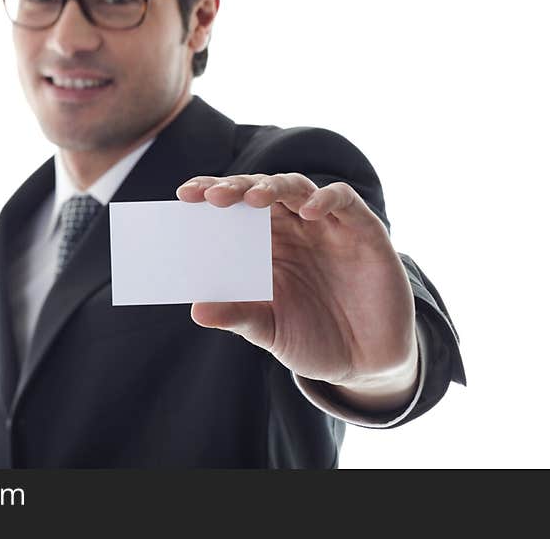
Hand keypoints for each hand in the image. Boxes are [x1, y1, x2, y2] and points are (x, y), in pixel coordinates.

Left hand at [176, 173, 418, 411]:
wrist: (366, 362)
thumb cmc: (312, 338)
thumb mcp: (269, 331)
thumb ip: (238, 315)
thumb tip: (197, 310)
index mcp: (264, 244)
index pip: (232, 208)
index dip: (211, 194)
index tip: (183, 196)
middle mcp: (293, 228)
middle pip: (260, 190)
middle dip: (235, 188)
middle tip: (211, 197)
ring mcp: (327, 226)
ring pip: (297, 187)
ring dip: (273, 187)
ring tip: (252, 199)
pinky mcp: (363, 230)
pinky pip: (344, 201)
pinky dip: (326, 199)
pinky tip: (308, 211)